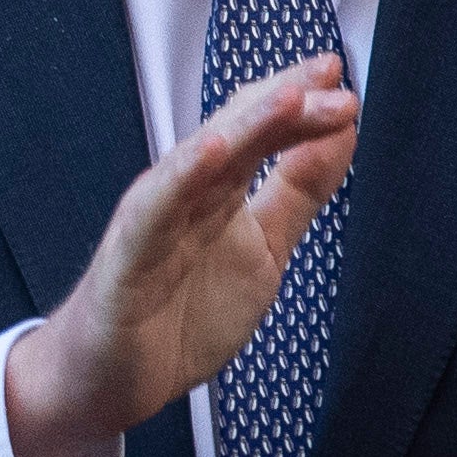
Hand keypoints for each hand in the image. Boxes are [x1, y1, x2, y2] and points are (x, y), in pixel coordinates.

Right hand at [1, 53, 362, 456]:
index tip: (342, 83)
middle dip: (282, 102)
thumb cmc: (181, 313)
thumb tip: (341, 134)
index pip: (261, 132)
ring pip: (200, 163)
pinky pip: (155, 213)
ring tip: (286, 97)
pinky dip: (181, 178)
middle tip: (328, 76)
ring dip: (244, 127)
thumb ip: (298, 193)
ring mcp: (154, 221)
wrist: (113, 380)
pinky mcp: (128, 258)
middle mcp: (185, 194)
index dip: (301, 106)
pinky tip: (210, 153)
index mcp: (218, 190)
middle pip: (235, 133)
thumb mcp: (263, 250)